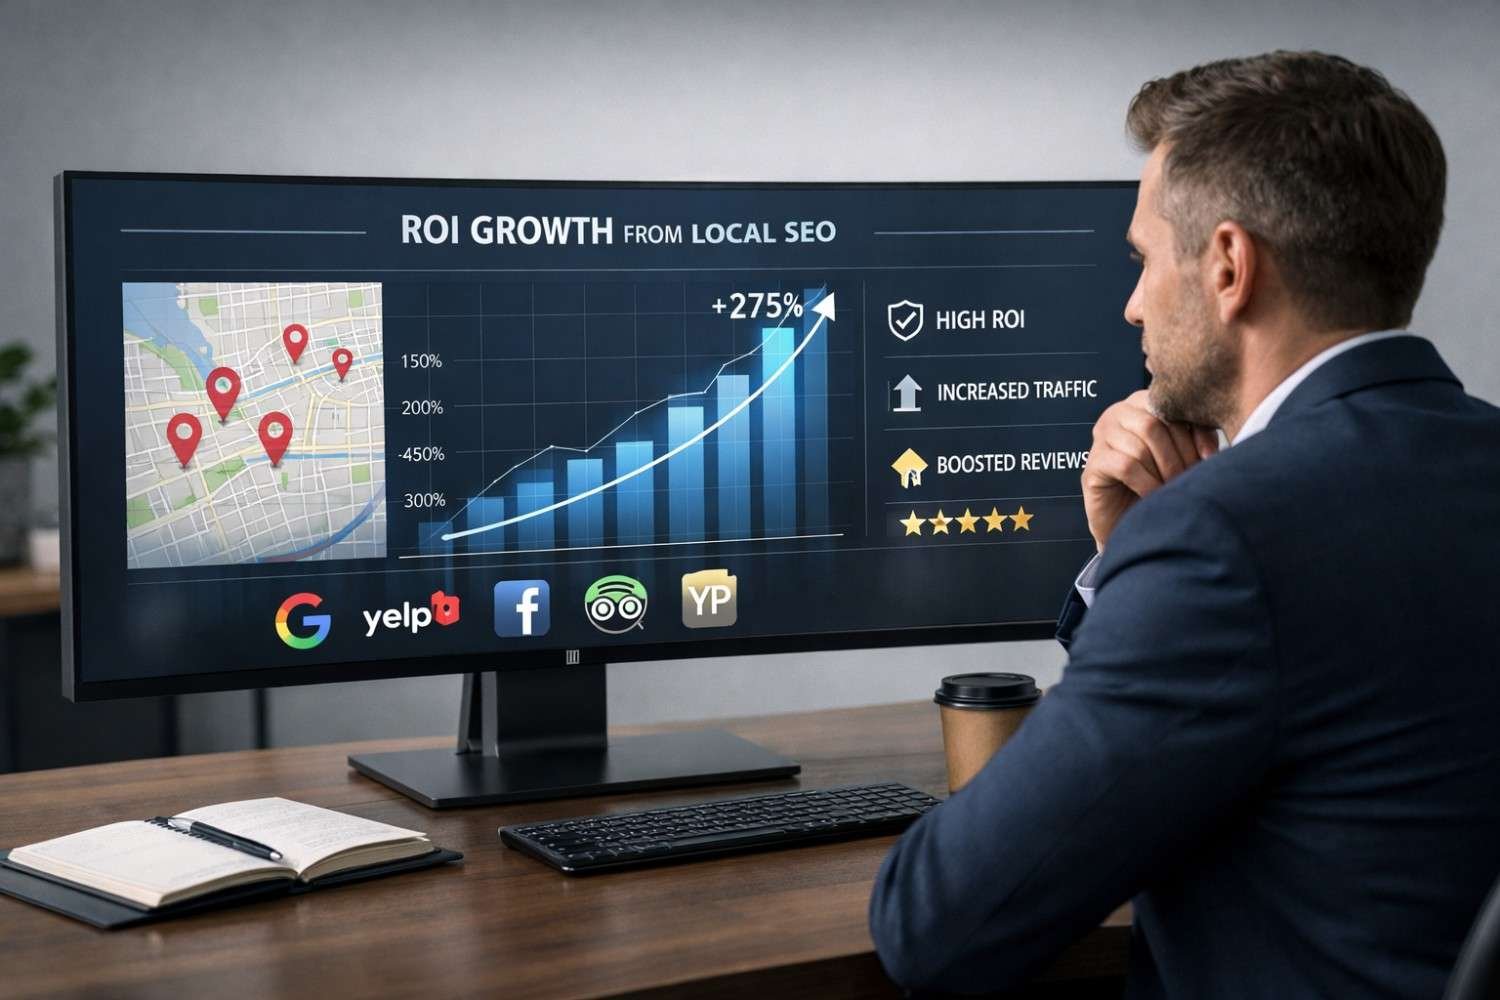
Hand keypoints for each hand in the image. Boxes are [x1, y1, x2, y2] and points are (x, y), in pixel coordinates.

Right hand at [1082, 389, 1218, 550]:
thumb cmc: (1159, 483)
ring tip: (1172, 489)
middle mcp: (1117, 414)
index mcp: (1141, 403)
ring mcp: (1101, 438)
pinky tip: (1154, 496)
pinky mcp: (1093, 465)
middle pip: (1153, 425)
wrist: (1130, 519)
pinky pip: (1125, 467)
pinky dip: (1146, 483)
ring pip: (1139, 447)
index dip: (1191, 432)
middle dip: (1177, 455)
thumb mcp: (1185, 455)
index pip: (1169, 407)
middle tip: (1188, 478)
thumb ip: (1199, 439)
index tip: (1208, 458)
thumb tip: (1211, 451)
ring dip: (1163, 472)